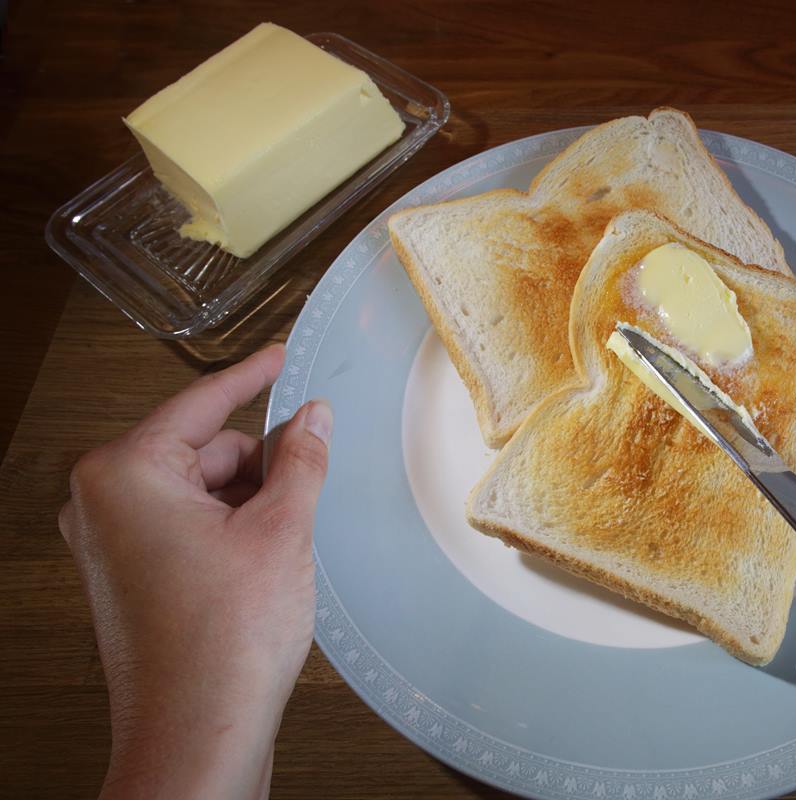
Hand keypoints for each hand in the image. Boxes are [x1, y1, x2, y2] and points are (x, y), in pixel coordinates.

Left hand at [58, 345, 332, 799]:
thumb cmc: (224, 641)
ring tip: (285, 543)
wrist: (198, 734)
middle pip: (202, 450)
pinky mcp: (129, 579)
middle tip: (308, 484)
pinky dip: (231, 530)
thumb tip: (313, 415)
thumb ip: (300, 458)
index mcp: (124, 474)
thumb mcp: (281, 529)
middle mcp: (102, 503)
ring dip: (250, 502)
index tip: (279, 355)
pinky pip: (187, 526)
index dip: (250, 376)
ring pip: (199, 490)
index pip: (200, 403)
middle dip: (260, 463)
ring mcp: (111, 545)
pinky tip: (266, 560)